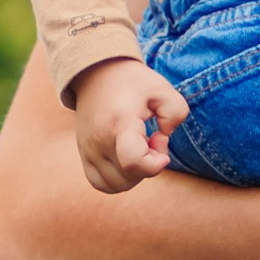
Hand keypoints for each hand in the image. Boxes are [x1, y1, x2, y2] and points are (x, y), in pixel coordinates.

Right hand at [71, 55, 188, 194]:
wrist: (96, 73)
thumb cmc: (133, 82)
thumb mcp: (162, 88)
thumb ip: (176, 112)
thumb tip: (164, 136)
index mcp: (120, 122)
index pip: (133, 161)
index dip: (155, 163)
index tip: (161, 140)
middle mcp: (100, 140)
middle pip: (129, 177)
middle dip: (150, 164)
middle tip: (153, 138)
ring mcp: (88, 150)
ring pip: (117, 185)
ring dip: (135, 173)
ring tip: (139, 148)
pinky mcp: (84, 155)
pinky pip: (100, 183)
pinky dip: (119, 179)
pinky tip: (127, 158)